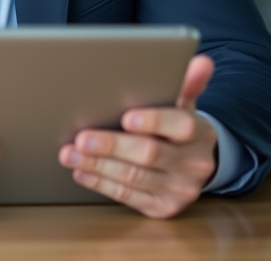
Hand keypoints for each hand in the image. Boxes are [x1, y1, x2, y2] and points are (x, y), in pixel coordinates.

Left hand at [58, 54, 218, 218]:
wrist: (194, 164)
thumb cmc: (178, 127)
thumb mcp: (185, 104)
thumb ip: (188, 83)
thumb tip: (200, 62)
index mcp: (201, 133)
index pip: (181, 126)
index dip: (154, 121)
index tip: (126, 117)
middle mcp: (195, 164)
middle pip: (149, 154)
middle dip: (112, 145)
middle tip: (81, 138)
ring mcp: (180, 190)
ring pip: (134, 177)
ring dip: (97, 165)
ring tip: (70, 153)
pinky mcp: (163, 208)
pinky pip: (128, 197)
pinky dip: (101, 183)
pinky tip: (82, 172)